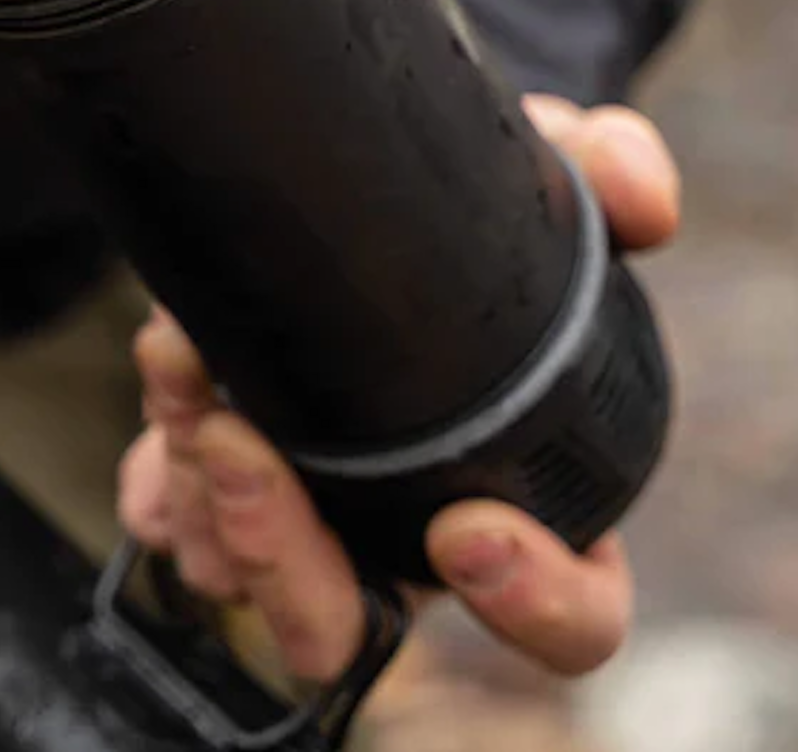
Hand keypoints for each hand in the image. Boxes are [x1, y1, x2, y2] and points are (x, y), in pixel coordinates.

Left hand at [117, 95, 681, 679]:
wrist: (371, 177)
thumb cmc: (483, 210)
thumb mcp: (551, 172)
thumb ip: (611, 172)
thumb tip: (640, 199)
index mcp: (531, 498)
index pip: (570, 619)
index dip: (534, 604)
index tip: (469, 530)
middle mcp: (406, 530)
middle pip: (347, 624)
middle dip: (283, 556)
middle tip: (242, 448)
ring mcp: (307, 513)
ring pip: (239, 571)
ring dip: (198, 489)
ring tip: (182, 367)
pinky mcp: (218, 475)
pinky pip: (175, 511)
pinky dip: (157, 459)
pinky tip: (170, 371)